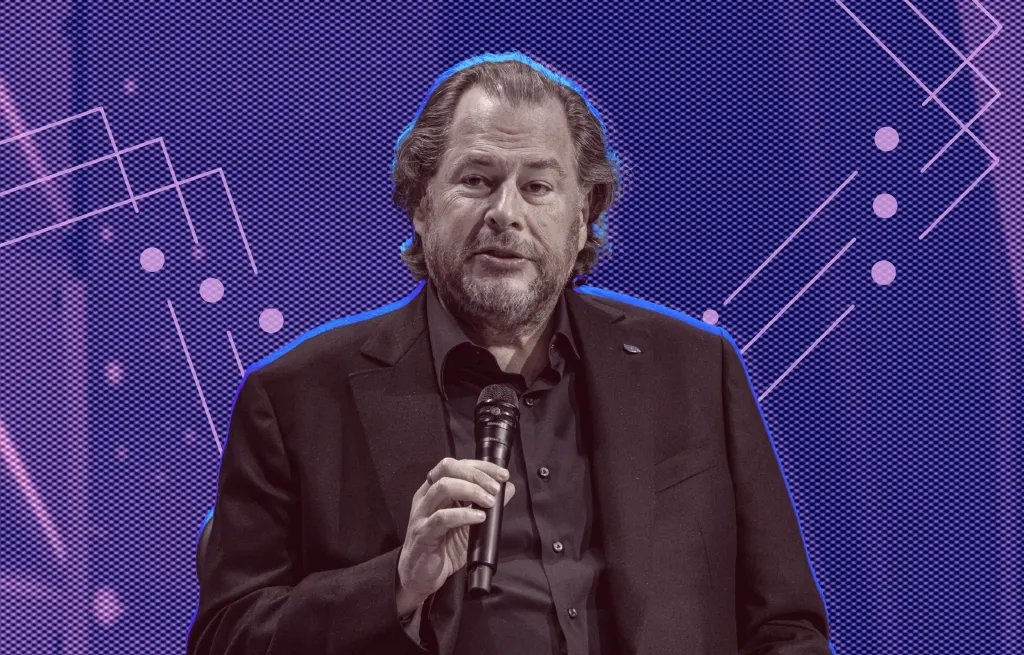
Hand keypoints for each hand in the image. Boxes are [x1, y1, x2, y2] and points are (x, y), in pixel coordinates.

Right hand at [396, 457, 516, 614]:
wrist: (420, 577)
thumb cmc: (442, 548)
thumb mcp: (469, 523)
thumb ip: (486, 504)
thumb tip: (509, 488)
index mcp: (434, 490)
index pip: (456, 465)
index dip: (480, 466)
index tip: (502, 475)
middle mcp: (426, 497)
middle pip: (448, 469)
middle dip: (476, 474)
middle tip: (495, 488)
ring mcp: (422, 514)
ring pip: (443, 488)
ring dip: (471, 491)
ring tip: (489, 502)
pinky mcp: (423, 534)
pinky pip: (442, 518)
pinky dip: (463, 515)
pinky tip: (479, 518)